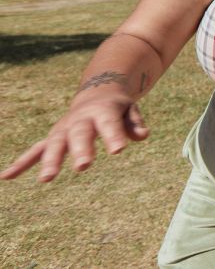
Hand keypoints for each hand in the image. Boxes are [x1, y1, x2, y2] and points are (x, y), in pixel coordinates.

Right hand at [1, 86, 148, 182]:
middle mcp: (80, 120)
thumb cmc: (118, 107)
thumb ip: (134, 123)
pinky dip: (21, 163)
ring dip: (50, 161)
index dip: (113, 136)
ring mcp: (64, 129)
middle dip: (80, 150)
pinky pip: (35, 150)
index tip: (118, 151)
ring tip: (46, 179)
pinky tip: (5, 177)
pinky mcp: (53, 138)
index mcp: (103, 111)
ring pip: (55, 144)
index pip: (109, 123)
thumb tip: (143, 136)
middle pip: (79, 134)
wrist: (98, 92)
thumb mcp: (131, 110)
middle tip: (84, 167)